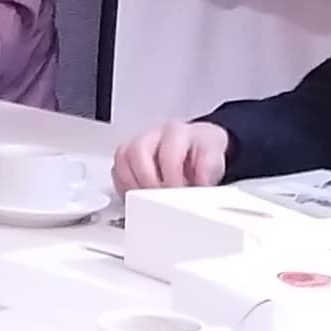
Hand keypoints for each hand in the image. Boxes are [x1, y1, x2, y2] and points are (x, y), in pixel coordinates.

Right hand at [113, 120, 228, 191]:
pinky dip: (124, 186)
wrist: (197, 146)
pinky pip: (115, 170)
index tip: (178, 195)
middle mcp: (154, 134)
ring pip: (122, 159)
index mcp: (177, 132)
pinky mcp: (126, 156)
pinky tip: (137, 196)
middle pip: (137, 152)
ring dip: (133, 183)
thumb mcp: (215, 159)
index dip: (172, 178)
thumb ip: (208, 168)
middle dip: (148, 181)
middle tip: (160, 198)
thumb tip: (199, 181)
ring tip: (147, 199)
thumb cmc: (203, 152)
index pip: (168, 153)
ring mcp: (137, 142)